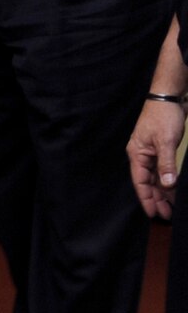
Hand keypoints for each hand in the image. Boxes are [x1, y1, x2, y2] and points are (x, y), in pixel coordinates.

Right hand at [128, 100, 184, 219]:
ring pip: (154, 178)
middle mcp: (141, 156)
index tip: (153, 213)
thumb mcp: (165, 141)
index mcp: (138, 154)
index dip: (146, 198)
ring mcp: (150, 153)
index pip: (140, 182)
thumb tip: (168, 184)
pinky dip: (167, 180)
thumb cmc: (162, 116)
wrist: (168, 98)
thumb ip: (166, 163)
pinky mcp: (159, 149)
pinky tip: (173, 188)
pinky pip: (161, 170)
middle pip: (147, 183)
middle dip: (156, 199)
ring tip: (171, 206)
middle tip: (166, 214)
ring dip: (162, 192)